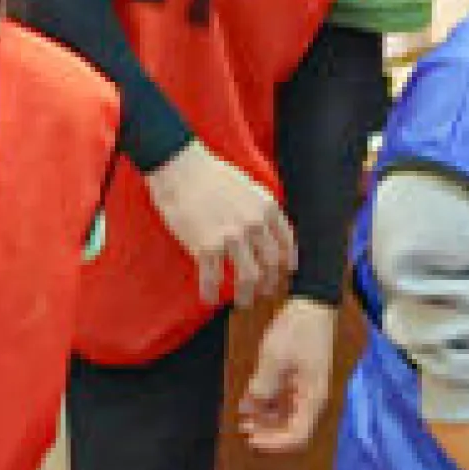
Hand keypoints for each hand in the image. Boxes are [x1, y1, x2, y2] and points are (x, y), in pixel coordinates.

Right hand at [145, 141, 295, 305]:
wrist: (181, 168)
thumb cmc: (212, 174)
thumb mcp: (249, 188)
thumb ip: (261, 211)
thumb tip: (267, 235)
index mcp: (267, 208)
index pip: (287, 245)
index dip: (287, 265)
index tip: (283, 274)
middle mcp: (254, 225)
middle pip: (271, 266)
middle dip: (269, 284)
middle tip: (263, 292)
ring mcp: (231, 237)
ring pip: (249, 278)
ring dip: (246, 295)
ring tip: (243, 301)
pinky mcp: (206, 247)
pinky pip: (213, 280)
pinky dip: (211, 293)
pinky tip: (209, 297)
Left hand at [236, 296, 337, 453]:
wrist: (313, 302)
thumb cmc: (297, 329)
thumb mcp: (274, 357)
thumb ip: (262, 386)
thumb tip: (249, 410)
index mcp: (313, 398)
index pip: (297, 436)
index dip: (273, 443)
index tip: (251, 438)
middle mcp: (312, 399)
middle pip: (291, 429)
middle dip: (266, 432)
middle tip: (243, 426)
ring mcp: (306, 389)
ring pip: (286, 416)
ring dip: (265, 418)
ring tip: (243, 414)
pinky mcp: (299, 379)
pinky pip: (284, 400)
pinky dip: (267, 403)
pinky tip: (250, 399)